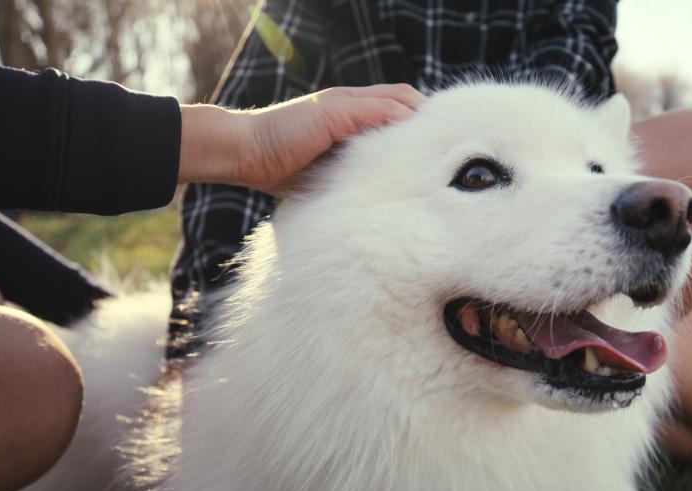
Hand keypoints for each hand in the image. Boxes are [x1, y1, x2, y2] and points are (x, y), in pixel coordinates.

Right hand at [178, 84, 424, 195]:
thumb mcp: (324, 168)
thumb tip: (377, 192)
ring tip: (440, 140)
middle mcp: (346, 101)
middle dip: (425, 117)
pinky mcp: (334, 111)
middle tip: (448, 142)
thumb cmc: (277, 167)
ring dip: (419, 117)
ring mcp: (340, 103)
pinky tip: (416, 137)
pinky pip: (377, 110)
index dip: (415, 120)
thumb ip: (350, 169)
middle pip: (401, 97)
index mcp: (344, 112)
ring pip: (395, 99)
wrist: (244, 153)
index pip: (393, 105)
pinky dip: (399, 119)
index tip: (435, 144)